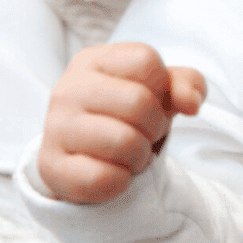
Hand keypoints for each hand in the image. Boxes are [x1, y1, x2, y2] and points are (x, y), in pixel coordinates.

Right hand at [37, 42, 205, 203]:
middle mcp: (68, 88)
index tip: (151, 102)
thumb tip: (190, 103)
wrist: (83, 157)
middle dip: (155, 126)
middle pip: (139, 101)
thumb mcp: (160, 90)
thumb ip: (186, 84)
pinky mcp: (51, 167)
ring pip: (125, 142)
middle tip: (144, 134)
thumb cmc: (127, 114)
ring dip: (140, 156)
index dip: (162, 87)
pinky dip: (121, 182)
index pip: (147, 60)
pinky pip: (104, 179)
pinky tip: (112, 172)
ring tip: (129, 154)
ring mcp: (55, 127)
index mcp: (93, 60)